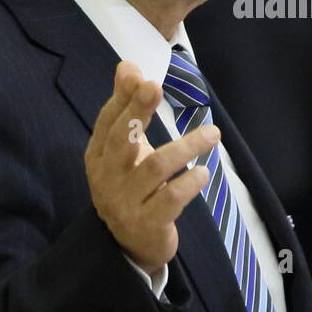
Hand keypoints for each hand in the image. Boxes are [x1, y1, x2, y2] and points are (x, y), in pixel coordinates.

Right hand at [84, 61, 219, 275]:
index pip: (108, 122)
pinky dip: (188, 184)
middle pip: (121, 141)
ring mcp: (125, 203)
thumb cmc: (131, 186)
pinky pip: (169, 200)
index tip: (140, 75)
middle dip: (137, 112)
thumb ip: (127, 109)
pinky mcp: (147, 224)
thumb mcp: (125, 150)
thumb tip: (127, 65)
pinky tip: (203, 173)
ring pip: (154, 169)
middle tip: (156, 86)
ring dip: (185, 148)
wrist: (130, 246)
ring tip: (212, 134)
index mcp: (98, 157)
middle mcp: (107, 179)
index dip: (123, 98)